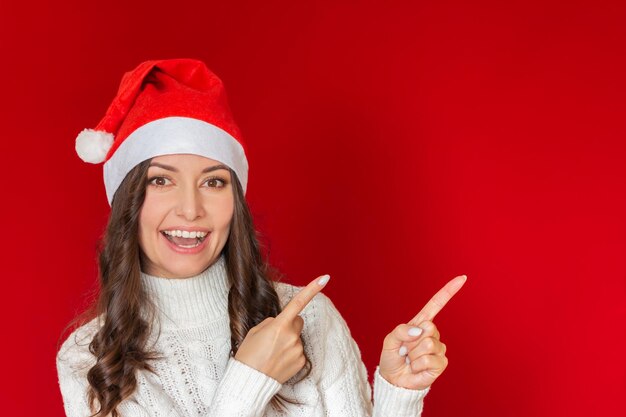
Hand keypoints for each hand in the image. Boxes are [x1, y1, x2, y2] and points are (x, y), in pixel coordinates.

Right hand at [234, 274, 329, 382]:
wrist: (250, 381)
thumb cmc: (248, 355)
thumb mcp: (255, 331)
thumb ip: (271, 322)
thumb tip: (280, 322)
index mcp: (279, 325)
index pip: (298, 303)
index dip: (312, 289)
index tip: (325, 278)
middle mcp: (292, 336)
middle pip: (298, 321)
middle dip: (289, 324)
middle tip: (275, 336)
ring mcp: (298, 350)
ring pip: (297, 338)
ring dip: (288, 341)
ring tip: (273, 352)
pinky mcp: (302, 362)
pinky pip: (299, 351)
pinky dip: (291, 354)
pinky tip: (279, 360)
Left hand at [378, 275, 466, 389]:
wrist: (394, 379)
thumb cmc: (392, 358)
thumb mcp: (390, 340)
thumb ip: (401, 331)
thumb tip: (420, 331)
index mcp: (420, 323)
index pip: (436, 304)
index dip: (448, 291)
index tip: (462, 278)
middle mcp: (432, 333)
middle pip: (429, 327)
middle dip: (412, 340)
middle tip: (406, 349)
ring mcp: (438, 348)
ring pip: (429, 344)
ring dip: (414, 354)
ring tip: (410, 359)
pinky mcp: (441, 363)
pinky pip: (430, 360)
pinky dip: (418, 365)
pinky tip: (416, 368)